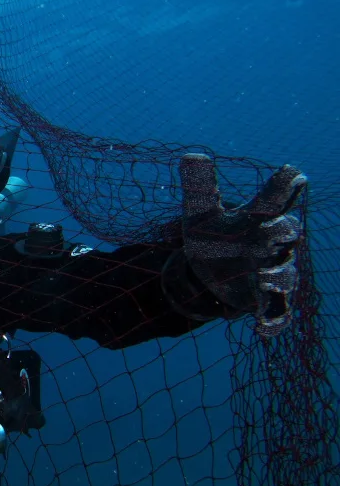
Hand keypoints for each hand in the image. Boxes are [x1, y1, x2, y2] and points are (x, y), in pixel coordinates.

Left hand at [179, 153, 306, 335]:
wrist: (209, 274)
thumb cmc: (212, 238)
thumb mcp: (200, 215)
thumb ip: (199, 187)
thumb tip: (191, 154)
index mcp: (256, 219)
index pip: (274, 198)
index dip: (284, 186)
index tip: (293, 173)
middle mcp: (270, 244)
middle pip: (286, 234)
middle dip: (283, 231)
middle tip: (277, 227)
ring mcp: (271, 272)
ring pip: (285, 274)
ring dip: (279, 276)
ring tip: (265, 277)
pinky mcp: (266, 300)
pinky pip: (278, 312)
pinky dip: (274, 321)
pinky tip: (263, 331)